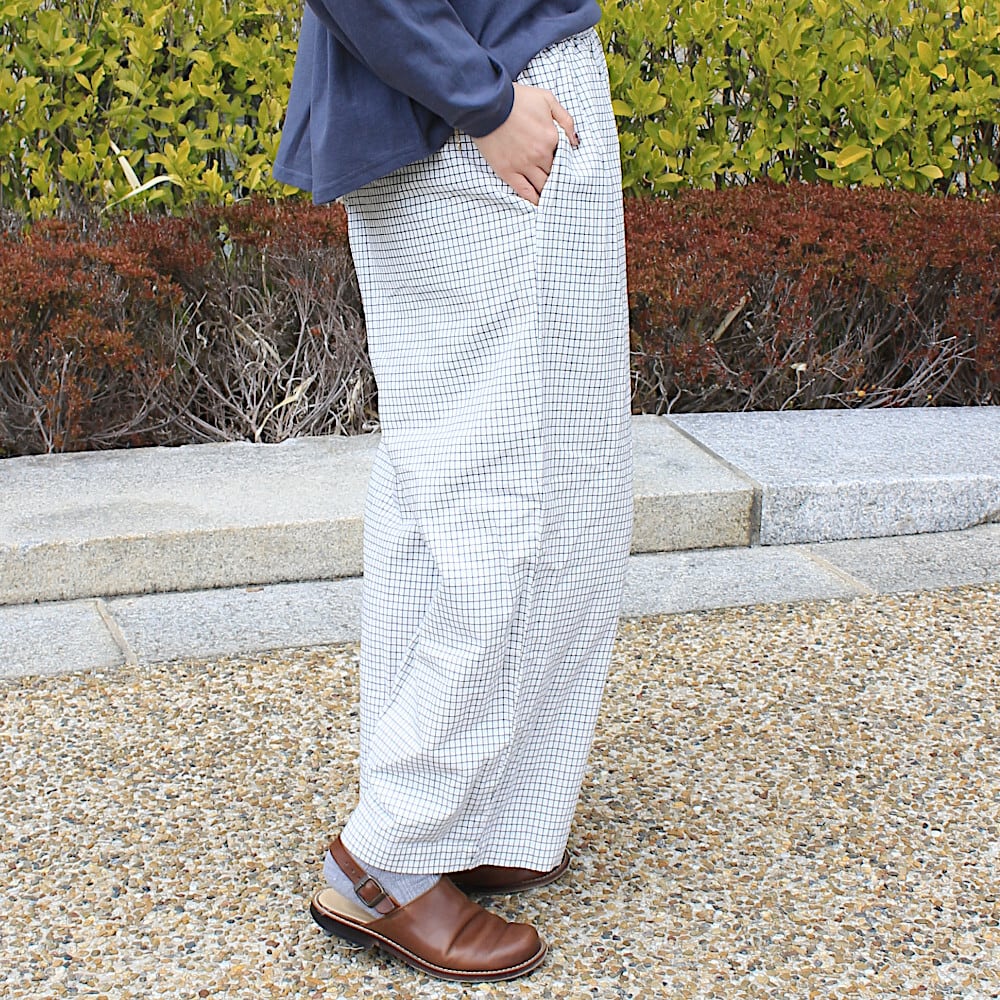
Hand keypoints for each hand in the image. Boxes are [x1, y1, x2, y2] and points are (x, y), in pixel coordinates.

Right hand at [473, 83, 577, 204]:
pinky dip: (534, 199)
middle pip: (555, 173)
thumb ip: (565, 119)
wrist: (487, 104)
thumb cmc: (517, 99)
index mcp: (552, 137)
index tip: (565, 166)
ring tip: (553, 196)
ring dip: (548, 191)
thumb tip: (575, 141)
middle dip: (558, 178)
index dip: (565, 162)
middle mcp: (540, 154)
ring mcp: (523, 165)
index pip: (565, 157)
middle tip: (562, 185)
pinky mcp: (508, 172)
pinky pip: (525, 191)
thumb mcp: (547, 99)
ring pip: (542, 185)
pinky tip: (539, 204)